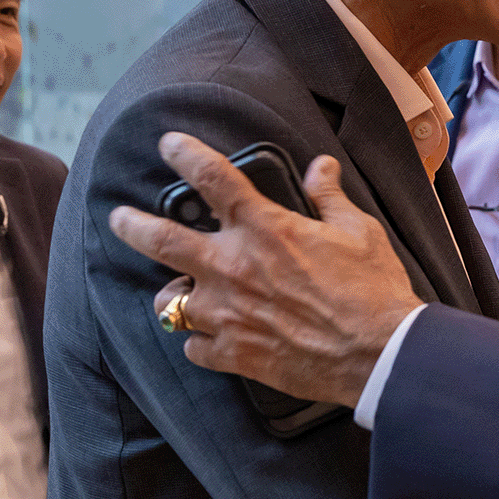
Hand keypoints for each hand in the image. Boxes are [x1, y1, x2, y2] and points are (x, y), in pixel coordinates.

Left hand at [109, 131, 420, 407]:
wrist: (379, 354)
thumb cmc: (373, 290)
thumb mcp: (360, 231)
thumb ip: (329, 197)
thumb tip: (320, 167)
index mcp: (266, 229)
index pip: (213, 178)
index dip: (185, 154)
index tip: (169, 145)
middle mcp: (235, 267)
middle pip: (160, 240)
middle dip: (131, 225)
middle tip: (118, 218)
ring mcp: (228, 314)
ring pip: (169, 302)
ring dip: (172, 295)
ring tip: (178, 294)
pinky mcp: (234, 353)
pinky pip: (194, 347)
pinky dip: (199, 341)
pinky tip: (210, 339)